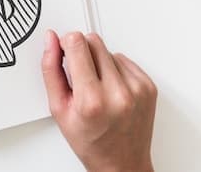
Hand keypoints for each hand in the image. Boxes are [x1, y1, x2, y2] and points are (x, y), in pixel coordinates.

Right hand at [42, 31, 156, 171]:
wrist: (121, 163)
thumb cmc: (90, 140)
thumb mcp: (58, 108)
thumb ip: (51, 69)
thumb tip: (51, 41)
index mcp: (91, 100)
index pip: (77, 43)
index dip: (66, 43)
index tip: (63, 50)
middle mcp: (118, 92)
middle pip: (94, 41)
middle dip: (81, 51)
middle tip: (79, 74)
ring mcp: (137, 89)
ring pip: (109, 50)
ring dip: (99, 62)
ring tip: (96, 86)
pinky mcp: (148, 86)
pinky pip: (125, 60)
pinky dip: (114, 69)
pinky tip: (110, 88)